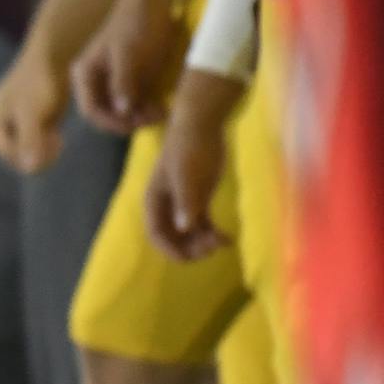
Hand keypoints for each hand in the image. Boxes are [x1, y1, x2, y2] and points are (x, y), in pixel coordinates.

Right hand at [0, 44, 68, 173]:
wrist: (53, 61)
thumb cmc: (39, 83)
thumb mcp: (33, 113)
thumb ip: (30, 140)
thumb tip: (29, 168)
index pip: (11, 156)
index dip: (35, 154)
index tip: (57, 141)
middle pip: (17, 159)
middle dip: (38, 153)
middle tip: (58, 140)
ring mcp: (8, 130)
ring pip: (27, 156)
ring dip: (44, 150)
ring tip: (56, 136)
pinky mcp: (23, 128)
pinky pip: (33, 148)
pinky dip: (45, 145)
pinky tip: (55, 133)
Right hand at [71, 0, 177, 134]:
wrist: (153, 0)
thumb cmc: (137, 24)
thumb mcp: (129, 54)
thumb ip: (123, 83)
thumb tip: (122, 111)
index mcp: (85, 74)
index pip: (91, 110)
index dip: (111, 122)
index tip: (132, 124)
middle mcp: (95, 81)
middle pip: (106, 112)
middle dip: (128, 120)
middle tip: (153, 119)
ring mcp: (113, 80)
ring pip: (122, 109)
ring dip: (140, 116)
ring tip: (161, 113)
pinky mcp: (130, 78)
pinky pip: (135, 100)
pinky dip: (147, 107)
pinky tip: (161, 107)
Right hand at [144, 70, 244, 260]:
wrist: (201, 125)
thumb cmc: (190, 147)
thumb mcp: (187, 174)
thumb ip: (186, 201)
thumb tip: (185, 229)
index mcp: (155, 201)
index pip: (157, 234)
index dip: (170, 249)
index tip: (190, 258)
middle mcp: (167, 206)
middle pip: (173, 238)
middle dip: (190, 248)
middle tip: (212, 249)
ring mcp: (184, 203)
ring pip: (189, 234)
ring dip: (203, 243)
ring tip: (223, 243)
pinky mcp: (199, 198)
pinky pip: (203, 224)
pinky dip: (213, 233)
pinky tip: (228, 239)